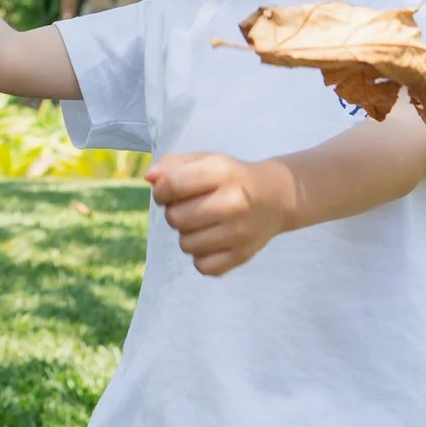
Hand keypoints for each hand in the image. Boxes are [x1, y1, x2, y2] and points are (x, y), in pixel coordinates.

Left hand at [148, 152, 295, 276]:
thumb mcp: (206, 160)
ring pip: (186, 244)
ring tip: (202, 223)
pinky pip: (202, 266)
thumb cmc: (232, 177)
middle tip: (190, 208)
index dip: (161, 190)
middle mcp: (233, 203)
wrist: (276, 198)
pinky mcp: (242, 255)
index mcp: (222, 172)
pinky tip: (212, 241)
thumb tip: (149, 177)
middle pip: (176, 218)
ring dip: (187, 235)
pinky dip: (201, 256)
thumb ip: (174, 164)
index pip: (172, 185)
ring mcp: (239, 232)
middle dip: (175, 213)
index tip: (167, 191)